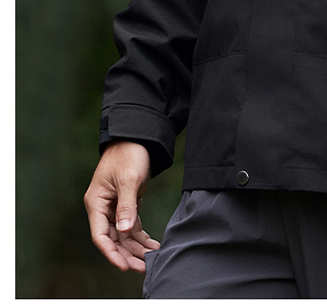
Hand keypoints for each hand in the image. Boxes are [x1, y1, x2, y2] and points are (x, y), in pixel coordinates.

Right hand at [83, 141, 159, 273]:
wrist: (137, 137)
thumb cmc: (128, 154)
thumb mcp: (128, 179)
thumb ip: (126, 205)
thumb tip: (124, 230)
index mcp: (96, 203)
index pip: (100, 235)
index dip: (111, 253)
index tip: (124, 266)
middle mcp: (103, 208)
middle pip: (113, 239)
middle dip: (127, 254)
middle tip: (143, 267)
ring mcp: (115, 207)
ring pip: (124, 235)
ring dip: (136, 248)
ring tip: (151, 260)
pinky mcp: (126, 205)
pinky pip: (132, 226)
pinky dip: (141, 237)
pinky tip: (152, 246)